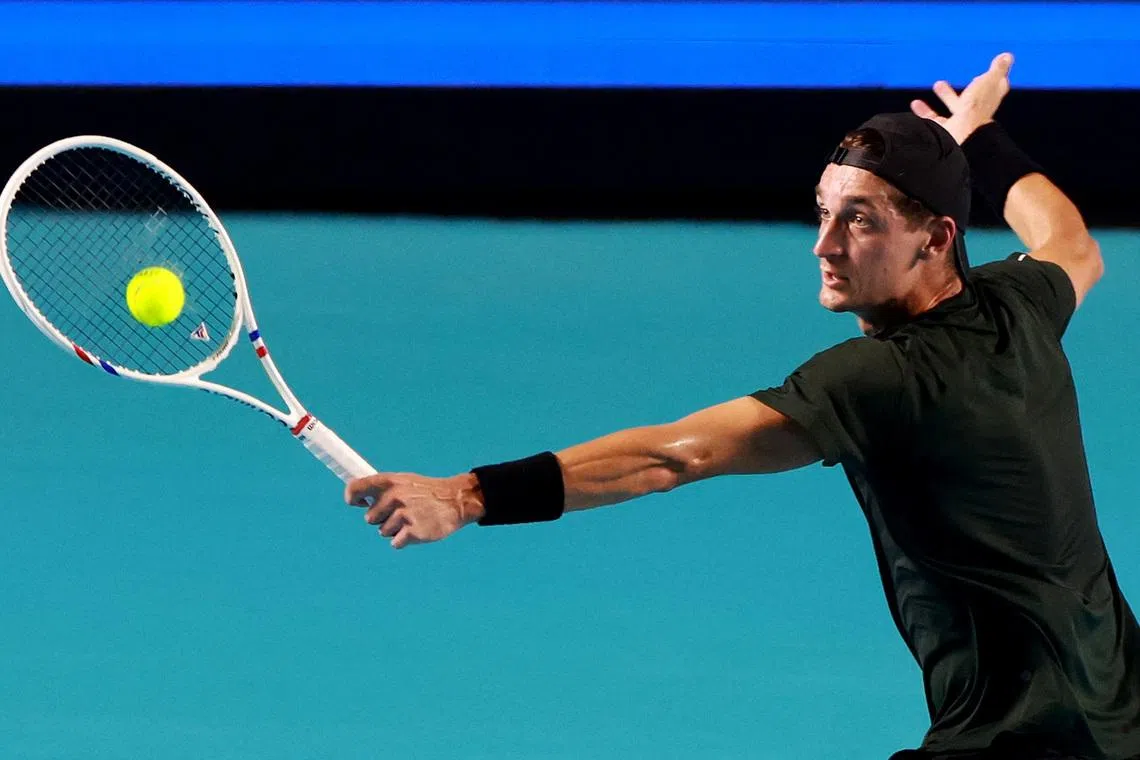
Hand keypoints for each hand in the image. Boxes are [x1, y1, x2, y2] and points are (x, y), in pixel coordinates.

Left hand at [345, 472, 481, 548]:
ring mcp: (404, 514)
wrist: (457, 500)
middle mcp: (394, 497)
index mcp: (389, 482)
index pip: (355, 489)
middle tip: (402, 511)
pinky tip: (418, 529)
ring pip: (383, 532)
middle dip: (383, 518)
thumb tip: (359, 497)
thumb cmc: (427, 492)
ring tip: (414, 518)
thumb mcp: (404, 481)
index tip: (358, 504)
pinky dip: (405, 540)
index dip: (352, 499)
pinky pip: (396, 543)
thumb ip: (382, 489)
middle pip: (370, 519)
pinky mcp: (413, 532)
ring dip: (396, 530)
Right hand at [910, 52, 1013, 145]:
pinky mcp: (944, 131)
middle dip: (970, 86)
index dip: (997, 78)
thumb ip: (997, 70)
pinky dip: (925, 111)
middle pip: (974, 97)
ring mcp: (959, 123)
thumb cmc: (973, 112)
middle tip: (973, 76)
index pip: (996, 87)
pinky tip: (916, 104)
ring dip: (946, 95)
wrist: (959, 140)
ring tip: (938, 83)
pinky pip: (934, 119)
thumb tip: (1007, 56)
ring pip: (954, 107)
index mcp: (988, 101)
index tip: (996, 69)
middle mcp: (975, 113)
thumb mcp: (986, 84)